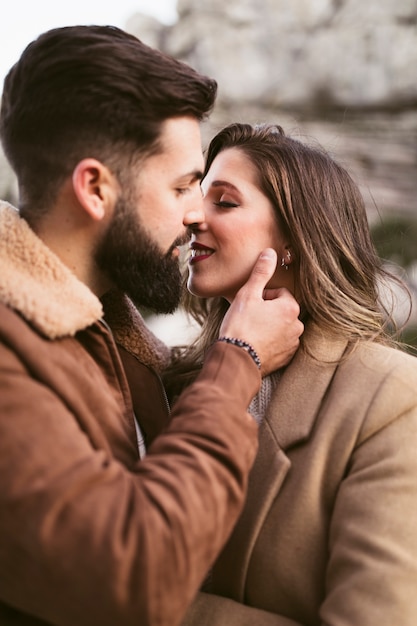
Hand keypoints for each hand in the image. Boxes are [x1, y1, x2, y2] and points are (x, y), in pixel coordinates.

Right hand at [219, 249, 302, 374]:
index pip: (279, 293)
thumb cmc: (241, 326)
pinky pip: (279, 344)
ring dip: (269, 327)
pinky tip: (255, 344)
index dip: (262, 296)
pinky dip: (269, 342)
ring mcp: (292, 344)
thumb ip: (261, 272)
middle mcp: (297, 326)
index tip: (250, 304)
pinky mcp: (286, 358)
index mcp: (291, 308)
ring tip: (251, 332)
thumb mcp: (248, 294)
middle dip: (267, 311)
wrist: (236, 360)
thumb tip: (270, 253)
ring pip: (280, 327)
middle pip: (281, 310)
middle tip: (249, 317)